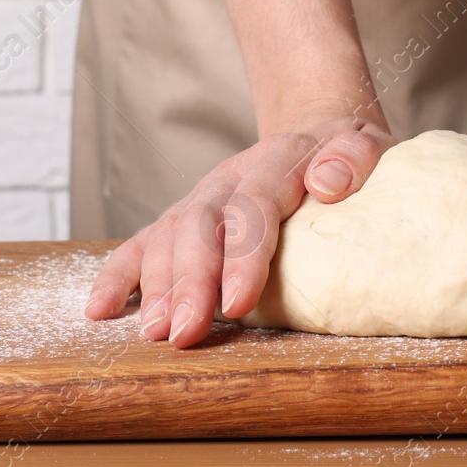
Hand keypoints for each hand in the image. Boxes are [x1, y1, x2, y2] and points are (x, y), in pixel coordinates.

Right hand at [85, 113, 396, 347]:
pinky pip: (141, 243)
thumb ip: (354, 158)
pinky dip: (118, 275)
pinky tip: (100, 310)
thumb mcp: (367, 142)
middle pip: (199, 227)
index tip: (238, 303)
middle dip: (189, 283)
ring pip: (166, 237)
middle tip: (184, 334)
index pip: (254, 207)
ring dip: (156, 286)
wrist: (315, 132)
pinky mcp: (182, 218)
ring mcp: (200, 198)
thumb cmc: (346, 155)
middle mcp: (228, 177)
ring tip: (154, 334)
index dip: (243, 256)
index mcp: (276, 160)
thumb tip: (329, 183)